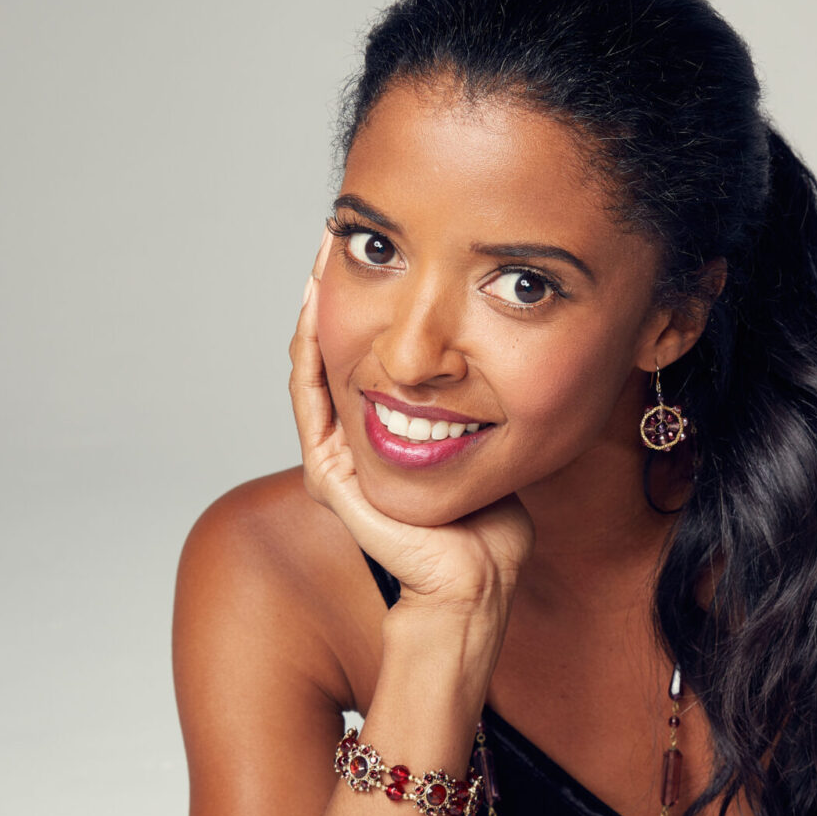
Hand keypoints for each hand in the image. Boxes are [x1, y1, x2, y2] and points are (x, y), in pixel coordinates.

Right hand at [289, 229, 533, 615]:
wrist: (477, 580)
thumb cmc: (492, 527)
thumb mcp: (492, 439)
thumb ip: (486, 404)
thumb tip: (509, 360)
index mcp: (386, 438)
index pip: (367, 358)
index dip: (370, 303)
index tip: (385, 251)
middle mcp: (354, 444)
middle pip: (335, 352)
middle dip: (339, 293)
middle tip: (340, 235)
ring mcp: (336, 459)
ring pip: (313, 367)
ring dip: (314, 311)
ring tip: (322, 257)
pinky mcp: (329, 476)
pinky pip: (309, 401)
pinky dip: (307, 353)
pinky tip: (312, 309)